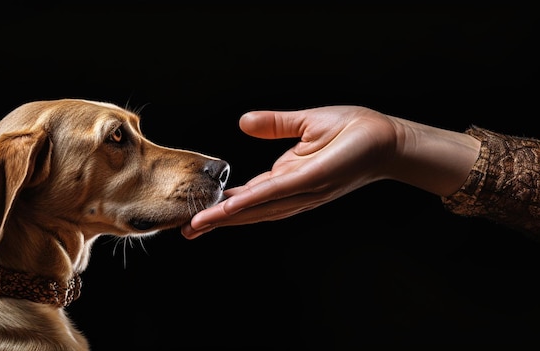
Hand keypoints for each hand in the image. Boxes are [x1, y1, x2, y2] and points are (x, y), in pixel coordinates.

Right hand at [181, 106, 399, 237]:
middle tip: (185, 231)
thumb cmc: (352, 131)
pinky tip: (228, 207)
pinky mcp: (312, 180)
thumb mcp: (303, 124)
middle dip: (217, 221)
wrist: (385, 135)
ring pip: (258, 208)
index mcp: (287, 178)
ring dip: (226, 219)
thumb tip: (242, 121)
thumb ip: (273, 124)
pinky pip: (276, 193)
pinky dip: (251, 202)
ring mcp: (302, 190)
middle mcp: (292, 191)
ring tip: (196, 226)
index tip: (198, 213)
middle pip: (249, 211)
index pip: (249, 196)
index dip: (223, 205)